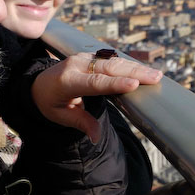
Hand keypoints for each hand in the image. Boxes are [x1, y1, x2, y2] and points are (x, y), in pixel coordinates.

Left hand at [31, 52, 161, 141]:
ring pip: (113, 61)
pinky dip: (129, 64)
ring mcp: (85, 58)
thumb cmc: (50, 102)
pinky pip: (112, 59)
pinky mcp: (92, 57)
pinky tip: (144, 69)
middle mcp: (77, 65)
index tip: (134, 84)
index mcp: (67, 81)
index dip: (115, 84)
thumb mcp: (60, 116)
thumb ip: (81, 123)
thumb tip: (96, 137)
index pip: (94, 83)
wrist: (39, 83)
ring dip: (136, 67)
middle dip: (134, 72)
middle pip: (109, 69)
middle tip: (156, 77)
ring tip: (156, 73)